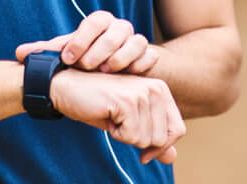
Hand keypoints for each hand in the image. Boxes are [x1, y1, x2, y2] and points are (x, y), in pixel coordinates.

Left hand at [16, 11, 158, 73]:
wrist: (113, 68)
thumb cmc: (86, 57)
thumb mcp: (67, 54)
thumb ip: (46, 53)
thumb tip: (18, 53)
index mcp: (100, 22)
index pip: (94, 21)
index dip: (81, 39)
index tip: (68, 58)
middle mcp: (120, 28)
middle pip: (117, 30)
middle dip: (101, 49)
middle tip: (86, 66)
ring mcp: (136, 41)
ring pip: (136, 41)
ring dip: (121, 56)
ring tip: (106, 71)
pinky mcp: (148, 56)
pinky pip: (150, 56)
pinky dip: (141, 65)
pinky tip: (128, 76)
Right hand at [50, 68, 185, 164]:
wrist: (69, 88)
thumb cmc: (99, 104)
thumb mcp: (129, 123)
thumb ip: (153, 137)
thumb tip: (172, 158)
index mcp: (162, 90)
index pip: (178, 129)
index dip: (160, 146)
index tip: (141, 147)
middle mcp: (157, 88)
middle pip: (161, 139)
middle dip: (137, 139)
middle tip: (119, 120)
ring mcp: (143, 93)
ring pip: (146, 140)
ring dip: (125, 136)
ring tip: (113, 115)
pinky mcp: (128, 101)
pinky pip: (131, 137)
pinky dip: (116, 134)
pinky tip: (107, 115)